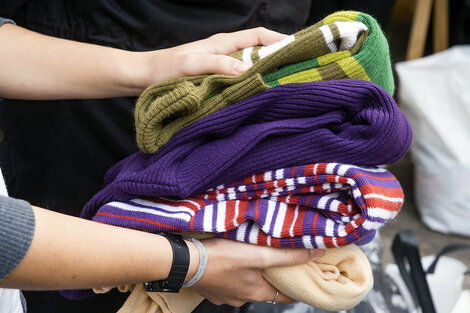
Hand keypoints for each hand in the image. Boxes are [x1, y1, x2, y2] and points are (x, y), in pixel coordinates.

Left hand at [140, 27, 286, 87]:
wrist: (144, 77)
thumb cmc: (165, 68)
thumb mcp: (192, 65)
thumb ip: (219, 65)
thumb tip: (247, 72)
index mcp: (223, 43)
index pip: (259, 35)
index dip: (279, 39)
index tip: (297, 48)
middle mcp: (225, 52)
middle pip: (259, 51)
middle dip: (277, 58)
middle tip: (296, 71)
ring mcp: (221, 66)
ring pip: (250, 66)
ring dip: (265, 74)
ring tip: (281, 85)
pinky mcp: (215, 79)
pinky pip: (239, 79)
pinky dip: (250, 85)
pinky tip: (255, 96)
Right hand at [191, 238, 323, 306]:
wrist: (185, 261)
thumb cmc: (219, 258)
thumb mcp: (257, 254)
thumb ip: (286, 255)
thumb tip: (314, 253)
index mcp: (256, 293)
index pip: (286, 295)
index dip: (296, 284)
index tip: (303, 272)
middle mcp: (241, 298)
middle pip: (266, 288)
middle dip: (273, 275)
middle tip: (279, 258)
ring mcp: (225, 295)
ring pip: (247, 284)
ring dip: (252, 273)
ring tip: (253, 255)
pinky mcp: (212, 287)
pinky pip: (230, 281)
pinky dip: (234, 273)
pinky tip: (230, 260)